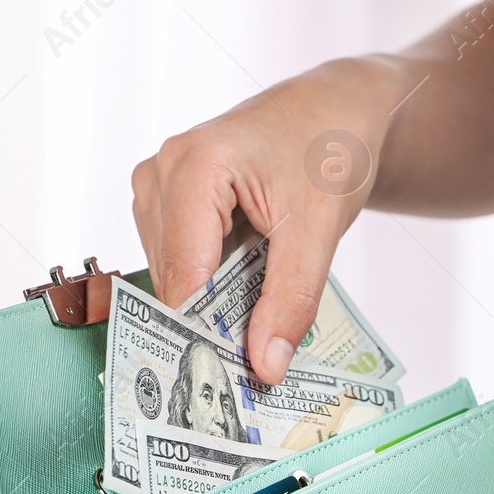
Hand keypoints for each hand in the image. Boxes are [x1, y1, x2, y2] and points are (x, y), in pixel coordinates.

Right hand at [130, 56, 408, 382]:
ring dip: (214, 304)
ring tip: (262, 319)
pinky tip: (249, 291)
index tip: (232, 385)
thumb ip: (292, 299)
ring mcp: (158, 185)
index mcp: (194, 167)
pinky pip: (181, 260)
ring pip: (174, 276)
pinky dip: (214, 285)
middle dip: (212, 322)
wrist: (335, 107)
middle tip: (258, 366)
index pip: (184, 275)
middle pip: (173, 280)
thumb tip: (266, 367)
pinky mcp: (169, 200)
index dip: (204, 334)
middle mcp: (161, 172)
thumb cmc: (329, 147)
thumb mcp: (320, 229)